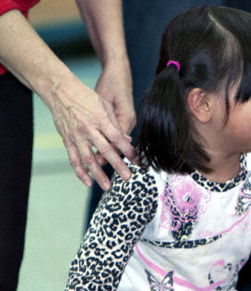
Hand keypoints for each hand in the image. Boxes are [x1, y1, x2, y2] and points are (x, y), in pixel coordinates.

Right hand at [46, 75, 134, 189]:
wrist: (60, 92)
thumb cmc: (85, 97)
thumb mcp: (104, 106)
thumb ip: (115, 125)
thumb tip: (127, 141)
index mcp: (100, 119)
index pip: (117, 138)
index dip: (127, 150)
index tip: (136, 160)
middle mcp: (88, 129)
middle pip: (105, 150)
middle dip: (117, 165)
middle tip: (127, 177)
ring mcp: (76, 136)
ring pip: (88, 159)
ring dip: (98, 174)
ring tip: (107, 186)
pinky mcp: (67, 140)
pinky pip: (74, 159)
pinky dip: (80, 171)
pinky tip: (88, 182)